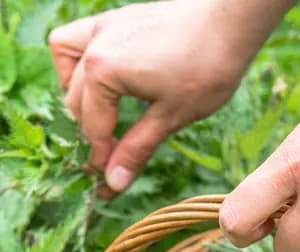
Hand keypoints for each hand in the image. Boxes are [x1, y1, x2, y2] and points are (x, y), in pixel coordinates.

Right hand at [49, 0, 277, 194]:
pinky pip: (77, 39)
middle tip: (112, 158)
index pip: (93, 127)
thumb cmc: (207, 67)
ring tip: (104, 117)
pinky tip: (103, 78)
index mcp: (102, 71)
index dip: (101, 157)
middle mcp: (93, 45)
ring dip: (79, 96)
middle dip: (92, 132)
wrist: (231, 22)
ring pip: (68, 67)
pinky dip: (80, 61)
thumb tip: (113, 184)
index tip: (109, 181)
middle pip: (77, 101)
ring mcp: (103, 27)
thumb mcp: (171, 116)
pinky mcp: (116, 19)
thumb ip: (136, 148)